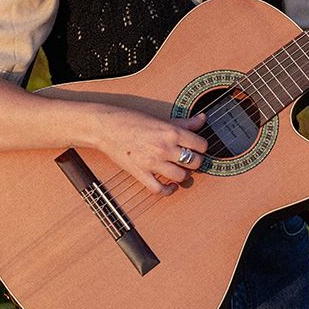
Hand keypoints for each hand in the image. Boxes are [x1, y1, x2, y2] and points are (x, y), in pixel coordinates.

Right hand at [91, 107, 208, 195]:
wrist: (105, 127)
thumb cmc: (131, 119)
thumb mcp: (160, 118)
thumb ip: (183, 122)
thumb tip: (202, 119)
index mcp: (171, 132)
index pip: (201, 145)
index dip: (202, 147)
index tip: (198, 147)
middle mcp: (165, 148)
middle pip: (195, 162)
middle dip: (196, 162)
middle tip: (190, 159)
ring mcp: (153, 162)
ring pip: (181, 176)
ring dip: (183, 175)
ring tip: (180, 170)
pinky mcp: (141, 173)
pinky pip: (160, 189)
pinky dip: (168, 191)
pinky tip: (170, 186)